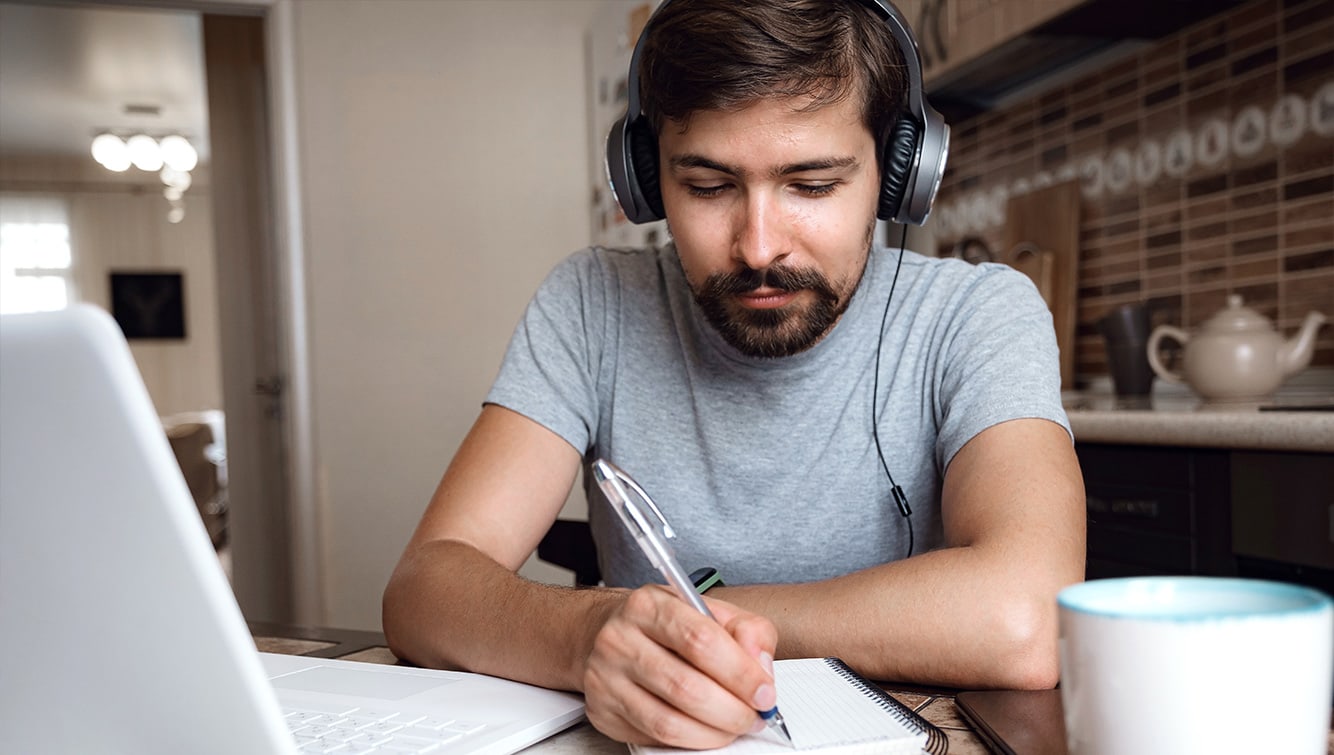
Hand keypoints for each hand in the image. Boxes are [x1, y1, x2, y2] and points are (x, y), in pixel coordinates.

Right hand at [582, 584, 778, 747]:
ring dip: (715, 732)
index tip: (764, 692)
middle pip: (686, 688)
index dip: (740, 673)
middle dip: (733, 710)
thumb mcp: (708, 609)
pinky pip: (655, 738)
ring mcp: (606, 679)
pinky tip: (706, 729)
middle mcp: (620, 640)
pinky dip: (691, 740)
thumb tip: (761, 667)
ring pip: (669, 722)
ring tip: (735, 724)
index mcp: (648, 606)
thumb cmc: (664, 624)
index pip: (701, 640)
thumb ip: (746, 630)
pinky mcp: (603, 712)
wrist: (606, 633)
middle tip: (755, 715)